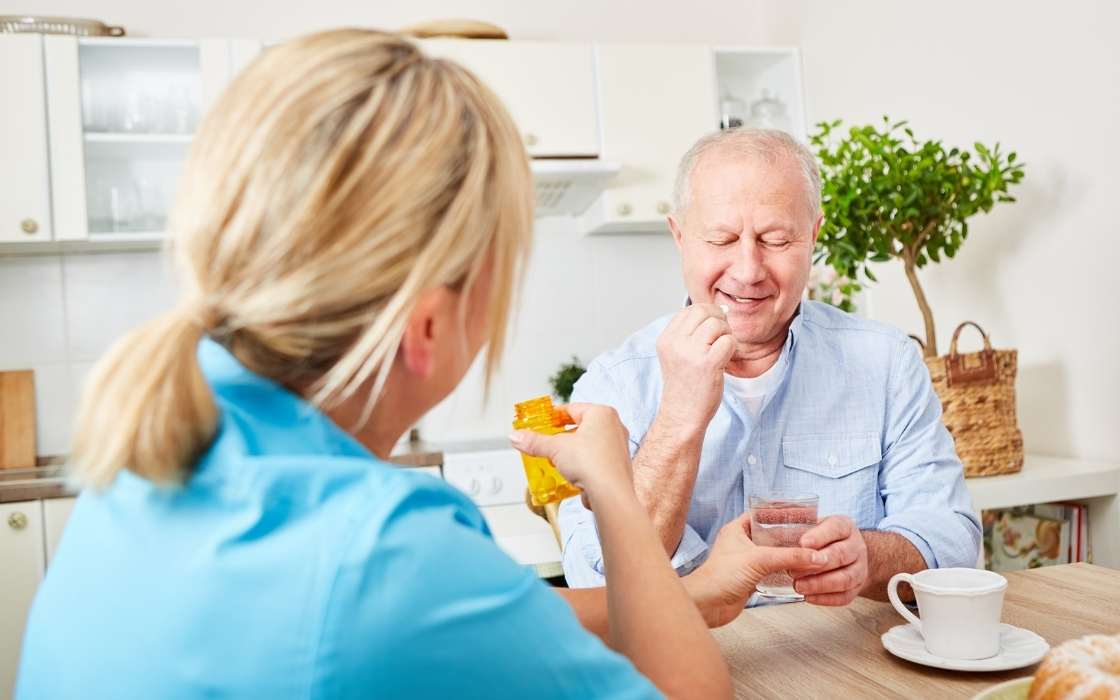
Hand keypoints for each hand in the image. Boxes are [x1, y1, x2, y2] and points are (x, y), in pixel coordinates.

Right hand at [509, 403, 631, 496]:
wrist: (610, 494)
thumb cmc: (592, 463)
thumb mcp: (555, 448)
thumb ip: (534, 441)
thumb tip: (516, 437)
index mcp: (602, 413)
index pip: (572, 408)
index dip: (554, 415)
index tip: (541, 421)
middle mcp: (614, 426)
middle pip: (580, 426)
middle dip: (562, 435)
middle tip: (546, 440)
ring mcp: (617, 446)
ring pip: (588, 443)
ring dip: (571, 450)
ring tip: (555, 458)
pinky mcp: (617, 465)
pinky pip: (595, 458)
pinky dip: (582, 463)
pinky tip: (570, 472)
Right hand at [654, 304, 734, 434]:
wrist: (682, 415)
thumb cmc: (685, 386)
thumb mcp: (677, 354)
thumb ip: (692, 332)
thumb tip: (722, 309)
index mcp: (666, 339)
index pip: (690, 309)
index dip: (707, 314)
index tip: (711, 332)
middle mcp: (675, 343)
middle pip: (704, 311)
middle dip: (719, 320)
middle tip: (720, 338)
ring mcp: (690, 353)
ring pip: (718, 324)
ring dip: (726, 335)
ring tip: (720, 351)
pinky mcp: (707, 364)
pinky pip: (728, 341)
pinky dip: (732, 348)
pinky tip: (724, 360)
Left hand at [686, 513, 825, 626]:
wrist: (707, 605)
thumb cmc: (720, 577)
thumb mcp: (758, 560)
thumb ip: (788, 556)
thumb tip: (815, 556)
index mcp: (738, 529)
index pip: (763, 514)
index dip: (782, 512)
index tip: (803, 513)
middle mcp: (743, 542)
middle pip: (773, 534)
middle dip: (792, 536)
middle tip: (814, 537)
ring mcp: (748, 561)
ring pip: (775, 553)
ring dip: (791, 555)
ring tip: (813, 554)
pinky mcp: (752, 578)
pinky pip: (774, 571)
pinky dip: (787, 571)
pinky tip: (802, 571)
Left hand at [791, 515, 868, 605]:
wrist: (846, 555)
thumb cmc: (820, 537)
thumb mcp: (811, 522)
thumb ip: (791, 519)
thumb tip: (761, 512)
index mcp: (844, 526)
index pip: (836, 528)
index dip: (820, 536)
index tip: (802, 543)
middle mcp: (856, 546)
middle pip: (840, 555)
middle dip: (816, 564)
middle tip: (793, 570)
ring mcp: (859, 568)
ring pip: (845, 578)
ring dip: (820, 584)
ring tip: (798, 586)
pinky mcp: (856, 588)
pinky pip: (845, 596)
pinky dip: (826, 598)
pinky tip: (808, 597)